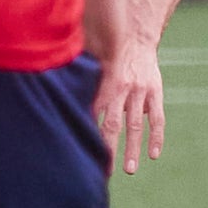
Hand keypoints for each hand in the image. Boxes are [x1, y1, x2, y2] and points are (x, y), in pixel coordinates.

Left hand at [84, 0, 162, 174]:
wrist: (136, 36)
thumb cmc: (104, 51)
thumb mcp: (87, 61)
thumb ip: (76, 80)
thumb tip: (50, 94)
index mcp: (103, 81)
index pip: (93, 112)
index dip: (85, 132)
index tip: (77, 153)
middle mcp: (123, 88)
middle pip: (113, 123)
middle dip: (107, 148)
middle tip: (102, 172)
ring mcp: (141, 91)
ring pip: (136, 125)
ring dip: (133, 149)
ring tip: (130, 170)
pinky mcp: (155, 92)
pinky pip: (158, 118)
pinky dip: (156, 137)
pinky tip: (154, 154)